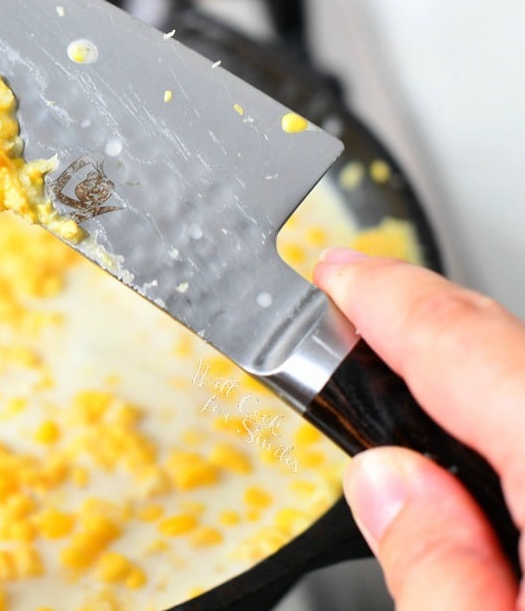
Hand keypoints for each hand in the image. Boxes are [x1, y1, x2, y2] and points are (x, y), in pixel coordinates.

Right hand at [315, 248, 524, 609]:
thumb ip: (437, 570)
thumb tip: (383, 482)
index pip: (464, 349)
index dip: (388, 299)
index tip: (337, 273)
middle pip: (514, 353)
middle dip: (431, 315)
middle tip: (355, 292)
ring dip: (475, 365)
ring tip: (405, 354)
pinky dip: (510, 402)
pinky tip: (487, 430)